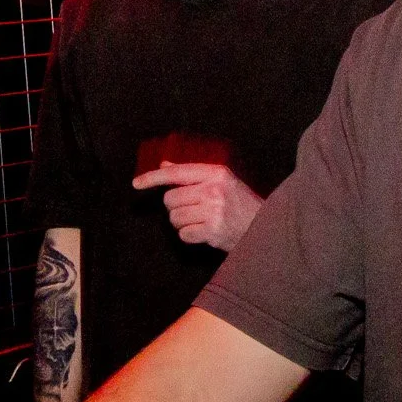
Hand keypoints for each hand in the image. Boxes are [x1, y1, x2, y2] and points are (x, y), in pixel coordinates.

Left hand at [131, 161, 262, 250]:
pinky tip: (204, 232)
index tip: (136, 183)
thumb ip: (194, 174)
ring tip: (200, 221)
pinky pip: (183, 234)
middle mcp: (214, 190)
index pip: (177, 173)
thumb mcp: (223, 181)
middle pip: (171, 199)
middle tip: (193, 210)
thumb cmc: (241, 204)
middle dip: (176, 207)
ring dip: (182, 222)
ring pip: (175, 218)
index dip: (153, 177)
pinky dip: (190, 235)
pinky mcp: (212, 231)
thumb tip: (165, 165)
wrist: (264, 228)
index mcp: (216, 173)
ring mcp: (213, 211)